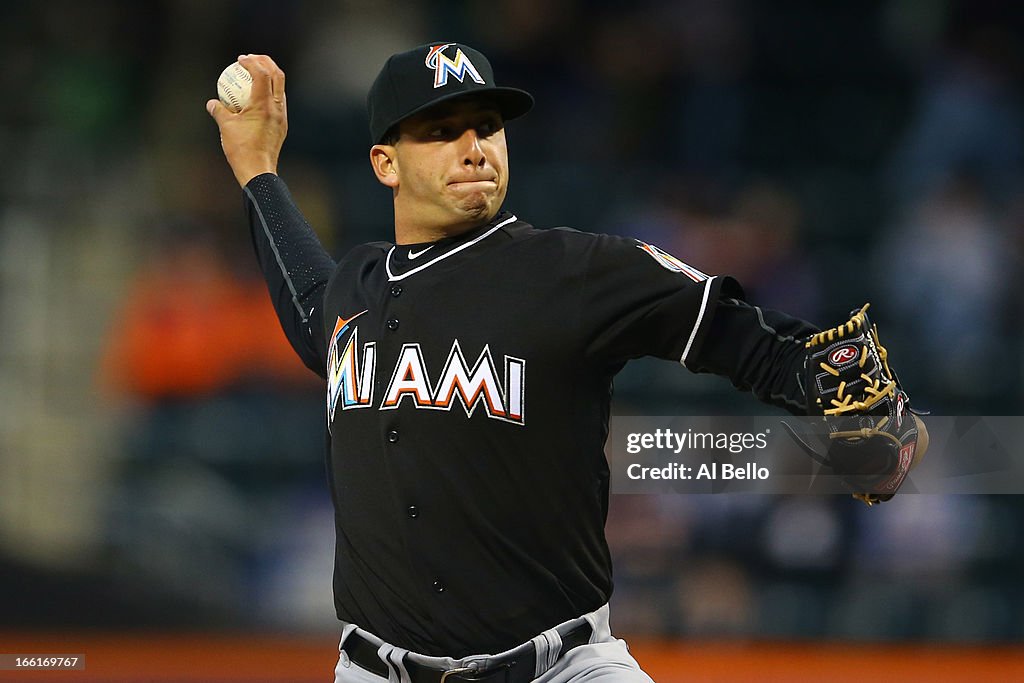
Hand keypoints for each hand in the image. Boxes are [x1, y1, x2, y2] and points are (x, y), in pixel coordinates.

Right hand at [206, 54, 287, 186]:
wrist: (258, 170)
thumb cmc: (241, 149)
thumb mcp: (225, 127)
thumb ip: (218, 111)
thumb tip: (212, 103)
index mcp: (263, 104)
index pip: (261, 74)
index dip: (251, 62)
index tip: (240, 59)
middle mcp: (276, 107)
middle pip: (277, 75)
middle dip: (266, 62)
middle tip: (252, 58)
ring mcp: (281, 116)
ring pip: (280, 88)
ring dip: (270, 76)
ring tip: (256, 73)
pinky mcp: (282, 125)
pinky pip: (278, 102)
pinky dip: (269, 93)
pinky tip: (258, 96)